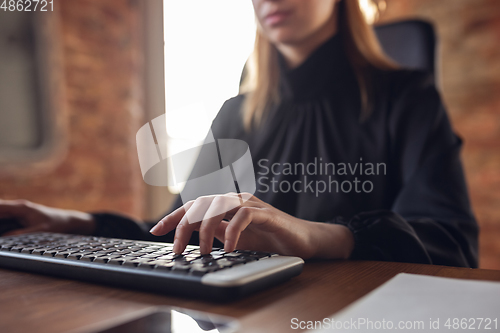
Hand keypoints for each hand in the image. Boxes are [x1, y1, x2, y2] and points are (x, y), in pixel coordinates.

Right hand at [0, 199, 95, 235]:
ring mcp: (16, 212)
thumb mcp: (40, 231)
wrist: (66, 221)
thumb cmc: (55, 224)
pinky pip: (2, 219)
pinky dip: (0, 223)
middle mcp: (16, 207)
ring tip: (1, 232)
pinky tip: (1, 233)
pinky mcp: (17, 217)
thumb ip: (22, 234)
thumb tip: (5, 238)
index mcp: (21, 207)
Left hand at [150, 192, 353, 258]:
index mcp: (225, 207)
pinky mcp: (265, 213)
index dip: (173, 217)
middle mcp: (234, 201)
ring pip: (218, 206)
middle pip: (200, 204)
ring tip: (203, 252)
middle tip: (177, 250)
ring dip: (205, 230)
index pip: (193, 206)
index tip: (156, 231)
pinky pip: (243, 216)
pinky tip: (229, 249)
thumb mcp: (235, 239)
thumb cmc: (269, 239)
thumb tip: (191, 239)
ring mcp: (250, 205)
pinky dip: (232, 232)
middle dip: (183, 225)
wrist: (302, 241)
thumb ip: (216, 234)